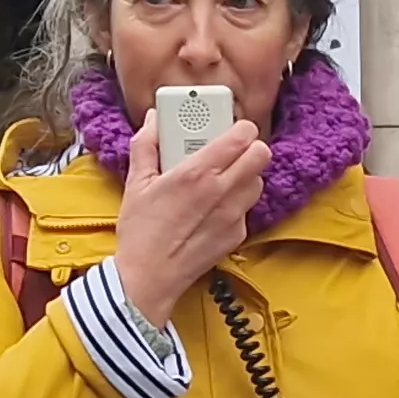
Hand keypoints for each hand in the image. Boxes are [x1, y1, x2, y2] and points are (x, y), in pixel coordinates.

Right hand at [114, 120, 269, 324]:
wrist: (149, 277)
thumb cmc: (141, 232)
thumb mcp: (136, 183)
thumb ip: (146, 145)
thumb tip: (153, 120)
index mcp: (197, 173)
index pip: (242, 136)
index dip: (241, 128)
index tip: (229, 128)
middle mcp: (222, 192)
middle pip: (261, 155)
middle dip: (249, 147)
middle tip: (230, 150)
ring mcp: (234, 215)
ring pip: (258, 180)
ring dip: (245, 174)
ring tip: (221, 177)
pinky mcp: (238, 234)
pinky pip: (248, 207)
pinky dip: (237, 201)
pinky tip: (214, 205)